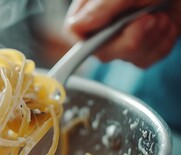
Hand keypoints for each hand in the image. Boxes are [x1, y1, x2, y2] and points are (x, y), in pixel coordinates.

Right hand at [64, 0, 180, 67]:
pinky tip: (166, 24)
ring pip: (129, 58)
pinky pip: (147, 60)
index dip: (91, 40)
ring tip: (161, 15)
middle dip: (132, 39)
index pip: (76, 33)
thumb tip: (77, 26)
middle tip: (150, 17)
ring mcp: (122, 38)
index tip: (115, 32)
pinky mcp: (141, 48)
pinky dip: (163, 42)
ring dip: (153, 38)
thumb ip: (101, 7)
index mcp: (89, 9)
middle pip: (104, 53)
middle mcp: (103, 26)